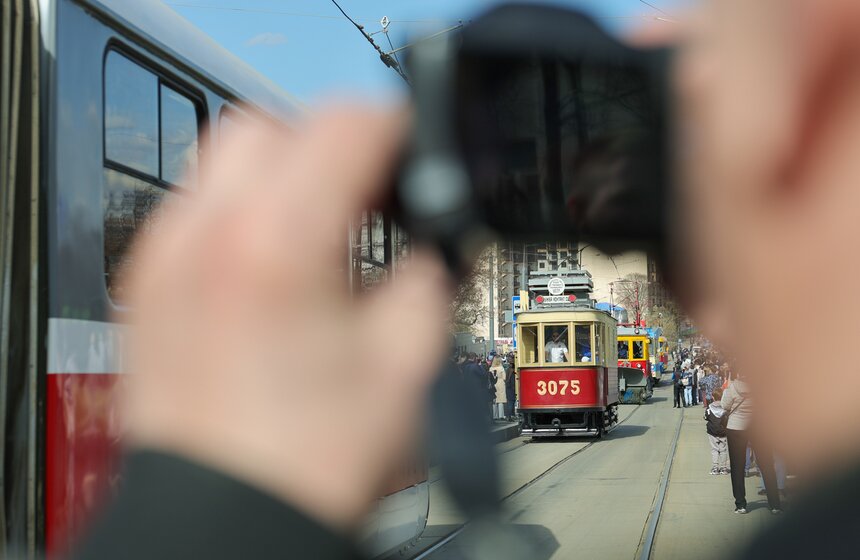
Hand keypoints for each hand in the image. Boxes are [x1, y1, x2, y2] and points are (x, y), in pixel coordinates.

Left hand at [121, 107, 450, 530]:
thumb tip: (431, 244)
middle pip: (273, 124)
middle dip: (330, 145)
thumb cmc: (307, 462)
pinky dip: (243, 211)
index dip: (396, 128)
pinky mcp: (150, 286)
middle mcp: (206, 234)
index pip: (344, 127)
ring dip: (283, 172)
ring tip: (322, 226)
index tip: (413, 150)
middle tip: (369, 192)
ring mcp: (167, 258)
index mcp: (278, 243)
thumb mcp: (409, 360)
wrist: (231, 520)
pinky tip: (275, 261)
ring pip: (226, 159)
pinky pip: (197, 209)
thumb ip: (430, 276)